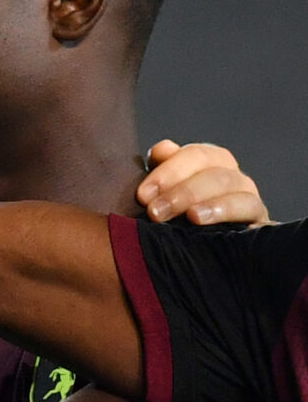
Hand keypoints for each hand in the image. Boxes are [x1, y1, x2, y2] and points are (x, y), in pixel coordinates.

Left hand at [139, 138, 272, 227]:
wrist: (195, 250)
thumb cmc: (171, 215)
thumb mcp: (161, 192)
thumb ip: (161, 169)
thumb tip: (163, 150)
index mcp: (208, 161)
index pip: (195, 155)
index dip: (169, 171)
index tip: (143, 194)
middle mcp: (231, 176)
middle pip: (215, 173)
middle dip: (183, 192)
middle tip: (155, 212)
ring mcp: (247, 197)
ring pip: (236, 190)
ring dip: (212, 204)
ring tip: (192, 217)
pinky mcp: (258, 221)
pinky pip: (251, 211)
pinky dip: (232, 215)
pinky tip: (214, 225)